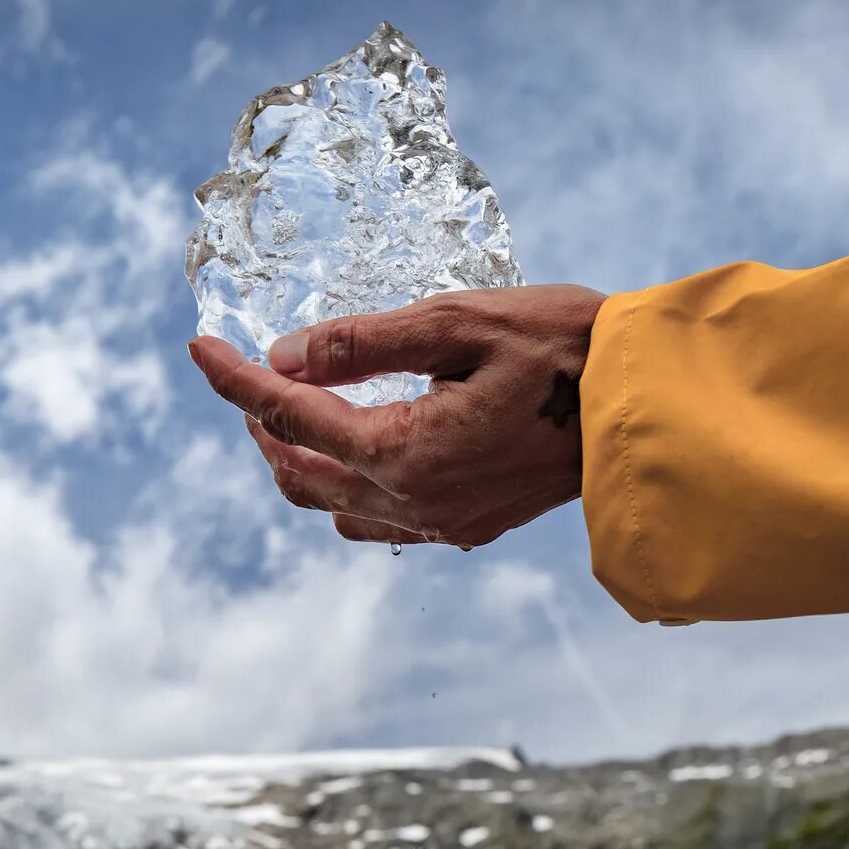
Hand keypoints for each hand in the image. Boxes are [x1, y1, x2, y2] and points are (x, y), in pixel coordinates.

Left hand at [186, 285, 604, 547]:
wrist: (648, 405)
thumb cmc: (565, 348)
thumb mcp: (457, 322)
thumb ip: (363, 343)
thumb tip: (285, 358)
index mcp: (403, 450)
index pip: (289, 415)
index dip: (235, 379)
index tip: (200, 347)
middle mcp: (413, 501)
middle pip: (298, 475)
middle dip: (262, 427)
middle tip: (249, 379)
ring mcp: (442, 522)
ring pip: (334, 508)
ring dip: (301, 464)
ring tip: (296, 415)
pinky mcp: (469, 526)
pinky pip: (382, 522)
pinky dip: (350, 488)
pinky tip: (361, 452)